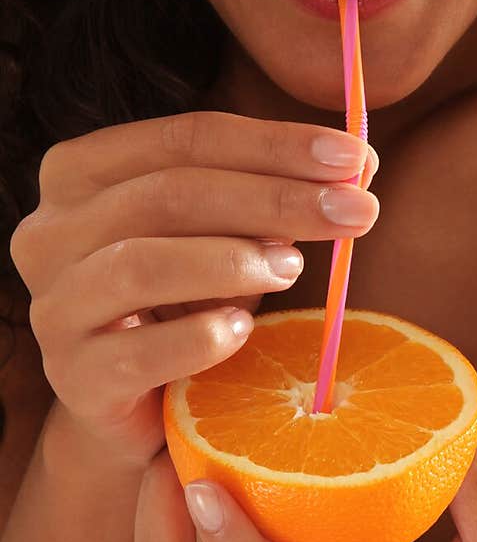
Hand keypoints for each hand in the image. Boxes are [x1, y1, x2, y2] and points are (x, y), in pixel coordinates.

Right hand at [8, 111, 378, 469]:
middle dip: (275, 197)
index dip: (275, 143)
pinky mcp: (73, 377)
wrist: (141, 403)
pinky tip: (245, 332)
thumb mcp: (225, 230)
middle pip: (169, 193)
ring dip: (233, 261)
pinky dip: (200, 337)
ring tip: (294, 268)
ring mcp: (54, 306)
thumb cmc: (187, 296)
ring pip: (139, 263)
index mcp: (82, 172)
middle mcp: (51, 231)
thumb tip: (360, 163)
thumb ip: (274, 190)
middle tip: (356, 211)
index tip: (354, 157)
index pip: (186, 137)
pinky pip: (136, 352)